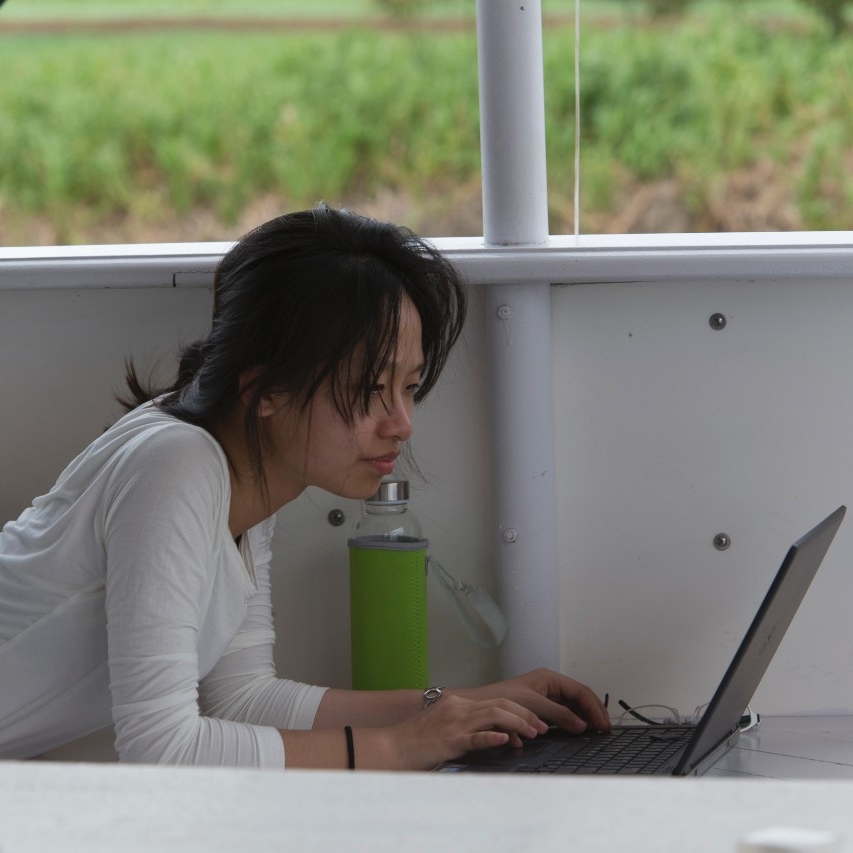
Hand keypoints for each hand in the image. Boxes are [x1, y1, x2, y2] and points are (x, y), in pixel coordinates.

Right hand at [386, 693, 549, 769]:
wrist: (392, 748)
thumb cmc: (417, 743)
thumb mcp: (447, 729)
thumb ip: (472, 729)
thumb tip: (502, 737)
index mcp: (458, 704)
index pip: (496, 702)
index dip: (519, 711)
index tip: (534, 723)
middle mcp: (458, 708)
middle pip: (500, 704)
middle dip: (524, 714)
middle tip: (541, 727)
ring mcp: (454, 723)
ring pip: (494, 715)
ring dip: (517, 723)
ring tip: (533, 734)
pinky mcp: (449, 740)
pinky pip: (475, 736)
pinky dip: (492, 736)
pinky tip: (506, 739)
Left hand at [452, 668, 610, 734]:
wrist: (482, 706)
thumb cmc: (502, 700)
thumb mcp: (535, 705)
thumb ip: (560, 714)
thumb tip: (582, 725)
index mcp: (549, 678)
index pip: (580, 691)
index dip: (594, 707)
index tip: (603, 723)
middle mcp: (550, 685)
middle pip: (580, 698)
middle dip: (594, 712)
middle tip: (605, 729)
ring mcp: (546, 697)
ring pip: (573, 707)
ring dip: (586, 718)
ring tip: (597, 732)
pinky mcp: (541, 709)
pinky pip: (564, 715)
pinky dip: (574, 722)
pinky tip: (580, 732)